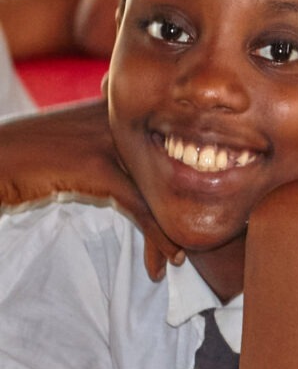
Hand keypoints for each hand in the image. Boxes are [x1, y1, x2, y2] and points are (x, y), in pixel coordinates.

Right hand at [0, 103, 179, 277]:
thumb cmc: (32, 157)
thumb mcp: (81, 144)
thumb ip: (114, 148)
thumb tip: (143, 180)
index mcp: (121, 110)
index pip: (170, 147)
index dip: (187, 184)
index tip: (191, 216)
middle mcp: (122, 119)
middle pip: (172, 169)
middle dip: (183, 211)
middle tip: (194, 243)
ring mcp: (112, 140)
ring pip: (161, 189)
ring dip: (173, 229)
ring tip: (179, 258)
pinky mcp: (99, 166)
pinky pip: (141, 205)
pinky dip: (158, 235)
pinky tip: (168, 258)